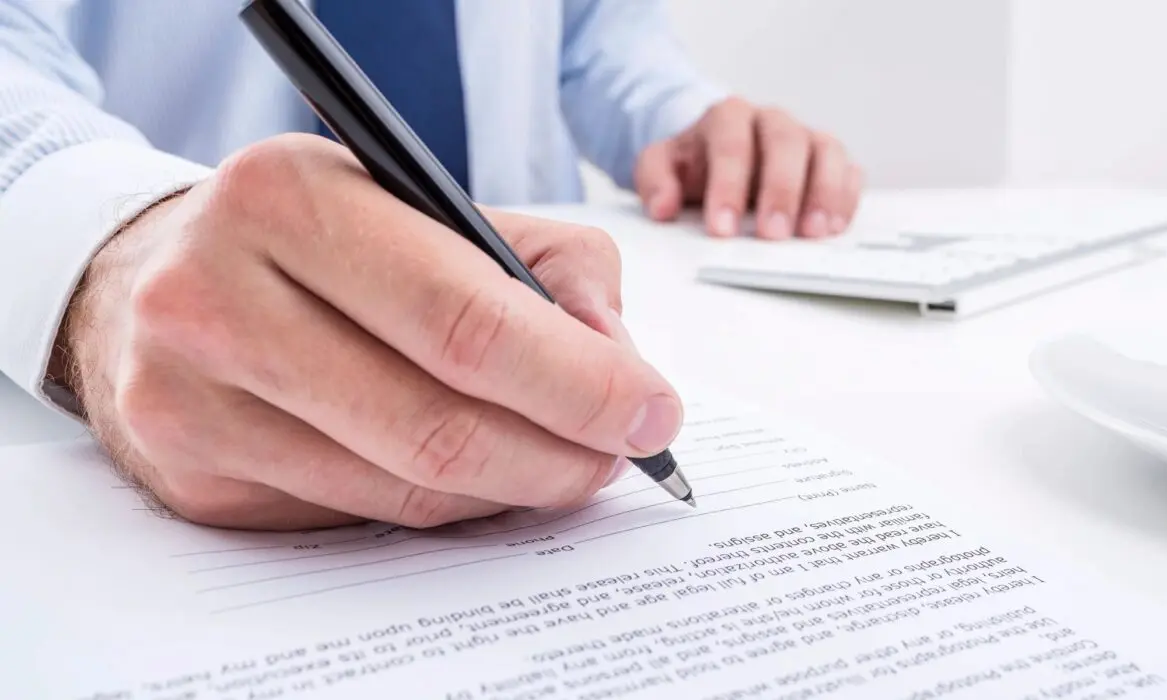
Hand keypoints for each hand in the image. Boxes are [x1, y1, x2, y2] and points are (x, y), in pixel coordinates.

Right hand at [58, 133, 682, 530]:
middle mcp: (216, 294)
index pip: (465, 319)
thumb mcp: (428, 205)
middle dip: (560, 453)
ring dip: (510, 489)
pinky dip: (440, 508)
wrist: (154, 278)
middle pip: (436, 424)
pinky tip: (476, 478)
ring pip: (402, 489)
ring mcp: (188, 395)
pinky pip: (355, 518)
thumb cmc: (319, 240)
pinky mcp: (190, 474)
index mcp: (292, 197)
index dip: (578, 381)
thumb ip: (549, 265)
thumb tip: (619, 363)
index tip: (650, 410)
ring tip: (561, 462)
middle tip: (618, 454)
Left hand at [634, 97, 862, 239]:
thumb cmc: (693, 164)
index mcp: (728, 116)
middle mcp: (772, 121)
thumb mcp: (660, 166)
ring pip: (825, 152)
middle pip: (785, 143)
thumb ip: (655, 181)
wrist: (714, 154)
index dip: (728, 186)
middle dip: (780, 190)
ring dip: (823, 193)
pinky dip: (846, 198)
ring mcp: (806, 138)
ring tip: (813, 234)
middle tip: (772, 234)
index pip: (731, 144)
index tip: (721, 229)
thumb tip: (662, 207)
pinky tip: (835, 228)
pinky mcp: (830, 160)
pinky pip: (848, 171)